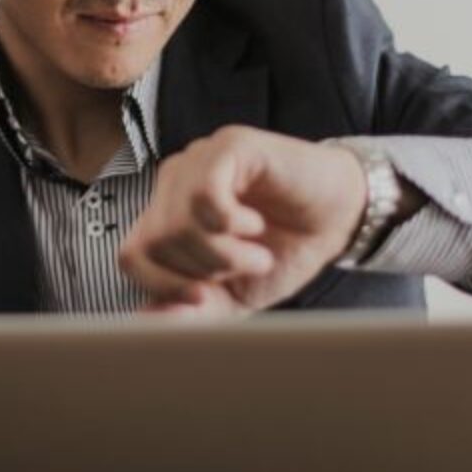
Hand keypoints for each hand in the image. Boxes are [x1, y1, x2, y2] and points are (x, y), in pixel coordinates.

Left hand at [117, 126, 386, 316]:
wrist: (340, 218)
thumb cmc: (285, 250)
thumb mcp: (234, 295)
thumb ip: (191, 311)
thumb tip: (146, 325)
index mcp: (167, 215)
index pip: (131, 256)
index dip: (162, 286)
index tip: (205, 297)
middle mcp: (175, 183)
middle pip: (154, 242)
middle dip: (203, 271)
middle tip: (245, 267)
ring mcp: (199, 161)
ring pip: (177, 222)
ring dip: (224, 253)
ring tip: (257, 252)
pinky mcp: (229, 146)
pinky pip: (204, 194)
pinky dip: (232, 223)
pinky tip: (255, 224)